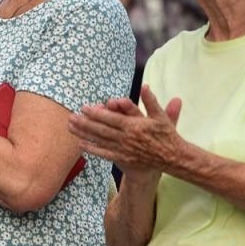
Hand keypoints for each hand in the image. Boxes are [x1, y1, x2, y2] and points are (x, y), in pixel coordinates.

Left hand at [69, 86, 183, 178]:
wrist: (172, 158)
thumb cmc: (167, 135)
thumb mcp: (161, 116)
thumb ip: (151, 101)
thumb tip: (145, 86)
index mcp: (134, 126)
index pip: (111, 118)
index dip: (96, 113)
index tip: (84, 108)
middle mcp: (126, 138)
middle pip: (101, 129)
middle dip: (85, 123)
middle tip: (71, 117)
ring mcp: (124, 149)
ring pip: (100, 140)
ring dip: (84, 134)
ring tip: (71, 128)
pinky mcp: (123, 159)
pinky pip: (104, 153)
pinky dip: (92, 149)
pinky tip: (81, 144)